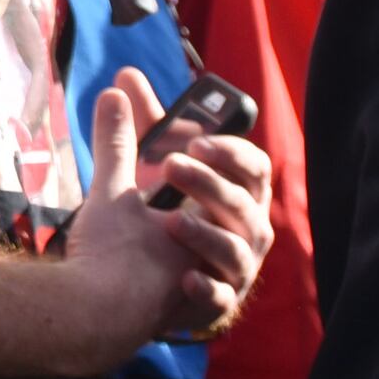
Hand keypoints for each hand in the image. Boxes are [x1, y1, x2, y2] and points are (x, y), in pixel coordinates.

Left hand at [61, 67, 274, 364]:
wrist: (128, 292)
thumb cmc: (150, 225)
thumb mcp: (140, 173)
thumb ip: (138, 127)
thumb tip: (124, 76)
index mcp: (237, 195)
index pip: (254, 167)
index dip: (231, 152)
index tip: (195, 141)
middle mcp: (245, 231)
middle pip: (244, 204)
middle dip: (210, 183)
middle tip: (171, 167)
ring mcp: (235, 269)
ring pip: (237, 249)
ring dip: (207, 232)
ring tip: (172, 221)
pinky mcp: (217, 302)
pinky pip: (221, 296)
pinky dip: (206, 286)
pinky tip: (185, 276)